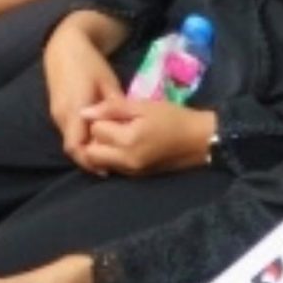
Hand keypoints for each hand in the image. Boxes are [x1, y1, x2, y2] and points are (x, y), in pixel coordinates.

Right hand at [44, 21, 123, 165]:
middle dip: (89, 159)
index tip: (108, 169)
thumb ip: (115, 106)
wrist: (64, 47)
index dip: (91, 162)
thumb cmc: (90, 62)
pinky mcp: (57, 111)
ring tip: (106, 153)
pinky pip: (68, 133)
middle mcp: (62, 116)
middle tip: (111, 165)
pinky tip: (96, 138)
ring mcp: (57, 114)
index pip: (78, 148)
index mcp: (75, 110)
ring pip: (70, 141)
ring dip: (85, 149)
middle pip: (73, 149)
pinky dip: (81, 139)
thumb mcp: (108, 83)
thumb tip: (126, 126)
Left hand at [75, 97, 212, 177]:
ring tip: (119, 134)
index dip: (101, 118)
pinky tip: (126, 144)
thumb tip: (84, 112)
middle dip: (96, 138)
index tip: (116, 113)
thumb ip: (112, 108)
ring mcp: (130, 172)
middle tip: (112, 125)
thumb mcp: (143, 106)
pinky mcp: (136, 176)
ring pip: (99, 162)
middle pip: (91, 152)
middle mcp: (125, 161)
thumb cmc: (173, 118)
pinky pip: (113, 167)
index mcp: (128, 141)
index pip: (95, 130)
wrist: (199, 140)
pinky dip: (112, 156)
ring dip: (102, 148)